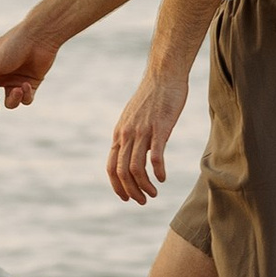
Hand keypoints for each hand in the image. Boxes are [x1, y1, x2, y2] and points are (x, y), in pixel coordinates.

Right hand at [0, 18, 66, 109]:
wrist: (39, 36)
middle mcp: (1, 77)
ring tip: (17, 90)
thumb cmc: (12, 45)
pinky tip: (26, 85)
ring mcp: (16, 81)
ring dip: (13, 99)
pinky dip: (25, 96)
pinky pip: (26, 99)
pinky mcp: (30, 84)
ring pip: (10, 102)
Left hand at [106, 67, 186, 206]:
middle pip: (122, 172)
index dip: (117, 186)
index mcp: (120, 133)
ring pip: (136, 168)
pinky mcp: (159, 128)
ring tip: (154, 193)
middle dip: (131, 191)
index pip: (111, 167)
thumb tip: (134, 154)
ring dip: (144, 186)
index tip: (127, 198)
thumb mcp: (134, 118)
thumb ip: (131, 136)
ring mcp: (142, 132)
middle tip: (143, 200)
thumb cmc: (152, 97)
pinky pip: (155, 157)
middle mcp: (127, 134)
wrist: (164, 75)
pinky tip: (163, 178)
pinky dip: (157, 172)